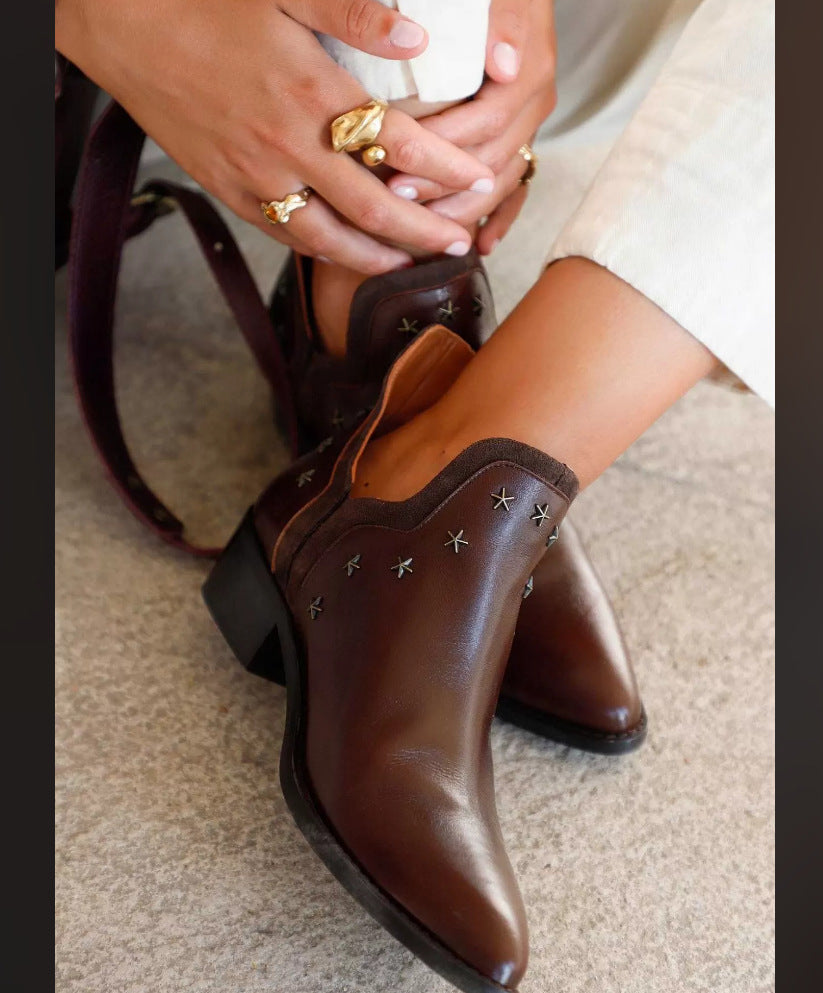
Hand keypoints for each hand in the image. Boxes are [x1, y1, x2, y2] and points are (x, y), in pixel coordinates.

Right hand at [55, 0, 495, 272]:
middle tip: (458, 244)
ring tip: (410, 264)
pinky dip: (324, 251)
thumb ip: (355, 13)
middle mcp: (287, 148)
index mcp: (310, 94)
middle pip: (373, 209)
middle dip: (424, 232)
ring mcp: (256, 179)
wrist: (122, 28)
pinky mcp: (230, 193)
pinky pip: (286, 235)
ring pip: (331, 239)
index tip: (477, 183)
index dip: (446, 170)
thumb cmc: (204, 3)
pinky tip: (348, 253)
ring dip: (377, 257)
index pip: (398, 145)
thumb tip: (418, 40)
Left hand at [387, 0, 556, 252]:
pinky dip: (500, 220)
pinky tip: (481, 245)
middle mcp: (534, 105)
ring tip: (423, 231)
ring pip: (501, 184)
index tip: (398, 165)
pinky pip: (517, 189)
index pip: (485, 126)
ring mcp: (530, 128)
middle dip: (441, 187)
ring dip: (462, 211)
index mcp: (529, 73)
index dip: (442, 151)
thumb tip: (505, 65)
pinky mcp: (522, 142)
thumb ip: (499, 25)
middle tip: (395, 200)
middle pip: (491, 162)